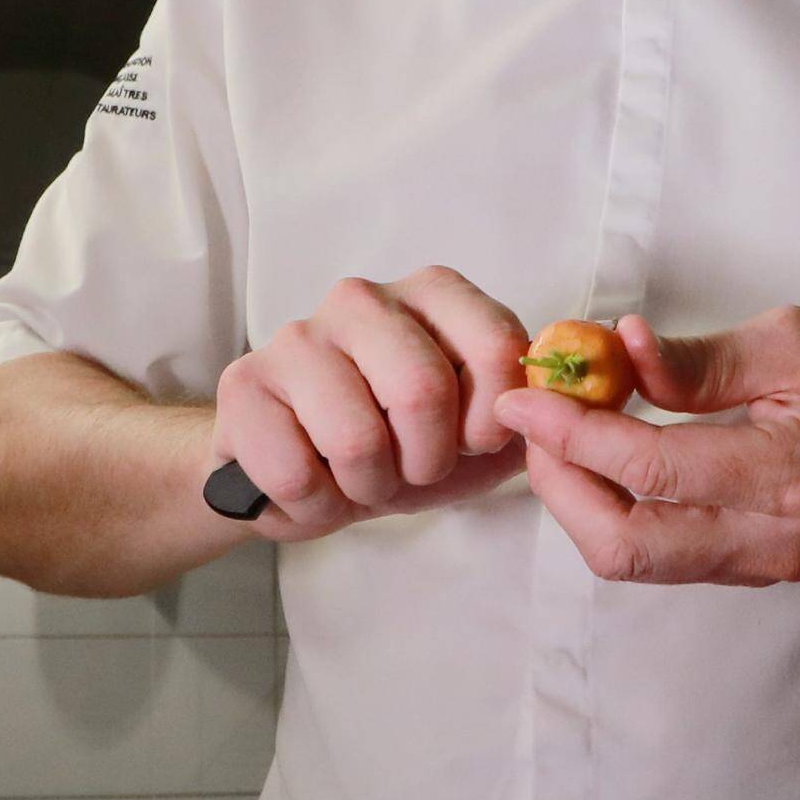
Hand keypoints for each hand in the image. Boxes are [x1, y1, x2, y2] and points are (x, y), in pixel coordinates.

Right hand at [210, 267, 532, 543]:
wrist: (301, 476)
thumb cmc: (398, 447)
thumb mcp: (477, 436)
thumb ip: (527, 416)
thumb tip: (555, 410)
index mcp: (434, 295)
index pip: (496, 345)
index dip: (491, 421)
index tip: (472, 443)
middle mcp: (363, 297)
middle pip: (421, 389)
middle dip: (424, 460)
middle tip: (408, 468)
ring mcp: (297, 335)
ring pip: (356, 439)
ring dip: (367, 486)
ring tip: (358, 475)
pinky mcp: (244, 383)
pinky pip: (296, 472)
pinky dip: (315, 504)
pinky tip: (312, 482)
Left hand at [497, 304, 799, 584]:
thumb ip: (701, 358)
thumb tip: (615, 349)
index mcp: (792, 473)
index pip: (652, 469)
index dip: (573, 432)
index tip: (525, 392)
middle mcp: (772, 539)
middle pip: (625, 543)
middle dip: (559, 481)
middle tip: (533, 418)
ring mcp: (761, 567)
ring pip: (633, 561)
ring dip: (577, 501)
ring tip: (559, 434)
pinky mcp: (751, 573)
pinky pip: (658, 558)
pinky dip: (611, 512)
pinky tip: (603, 459)